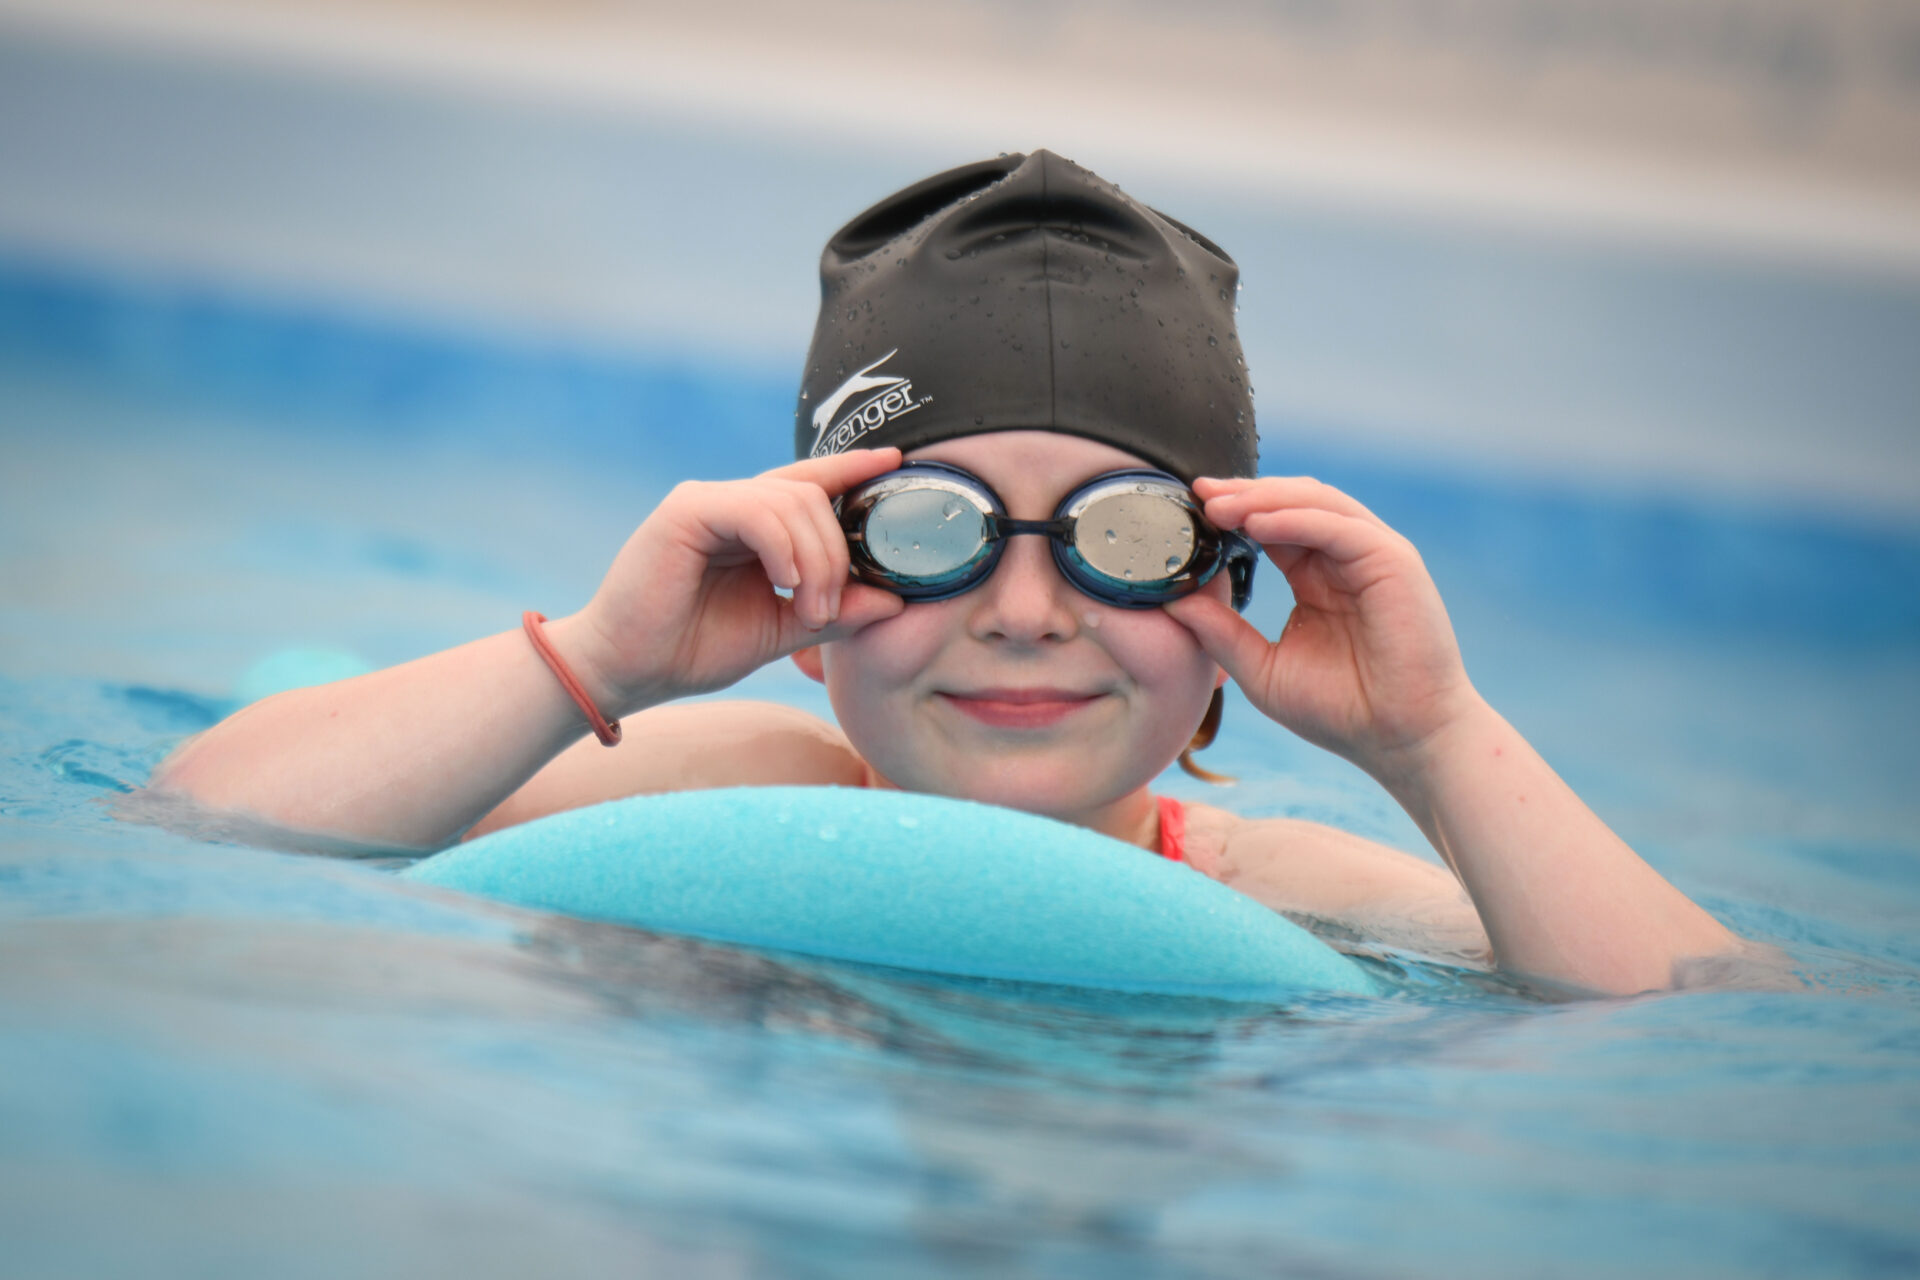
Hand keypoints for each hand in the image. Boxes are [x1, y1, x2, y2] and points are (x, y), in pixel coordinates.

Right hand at [565, 449, 906, 711]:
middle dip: (836, 556)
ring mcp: (707, 500)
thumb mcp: (781, 631)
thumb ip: (834, 613)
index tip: (897, 464)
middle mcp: (732, 503)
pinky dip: (783, 548)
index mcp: (753, 525)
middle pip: (814, 497)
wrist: (627, 670)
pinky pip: (757, 512)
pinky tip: (785, 585)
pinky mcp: (686, 510)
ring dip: (815, 562)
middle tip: (828, 613)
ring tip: (809, 611)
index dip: (853, 469)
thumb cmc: (693, 648)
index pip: (812, 482)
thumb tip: (894, 600)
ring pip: (792, 502)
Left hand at [1164, 476, 1480, 779]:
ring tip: (1219, 505)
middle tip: (1198, 494)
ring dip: (1264, 499)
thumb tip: (1172, 603)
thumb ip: (1221, 633)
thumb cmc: (1341, 711)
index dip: (1233, 512)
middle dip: (1243, 495)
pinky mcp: (1393, 561)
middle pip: (1291, 502)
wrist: (1400, 741)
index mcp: (1317, 578)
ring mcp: (1372, 555)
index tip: (1189, 508)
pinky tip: (1256, 525)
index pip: (1271, 525)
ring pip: (1315, 502)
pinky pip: (1337, 526)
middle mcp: (1345, 558)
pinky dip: (1295, 519)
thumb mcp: (1262, 670)